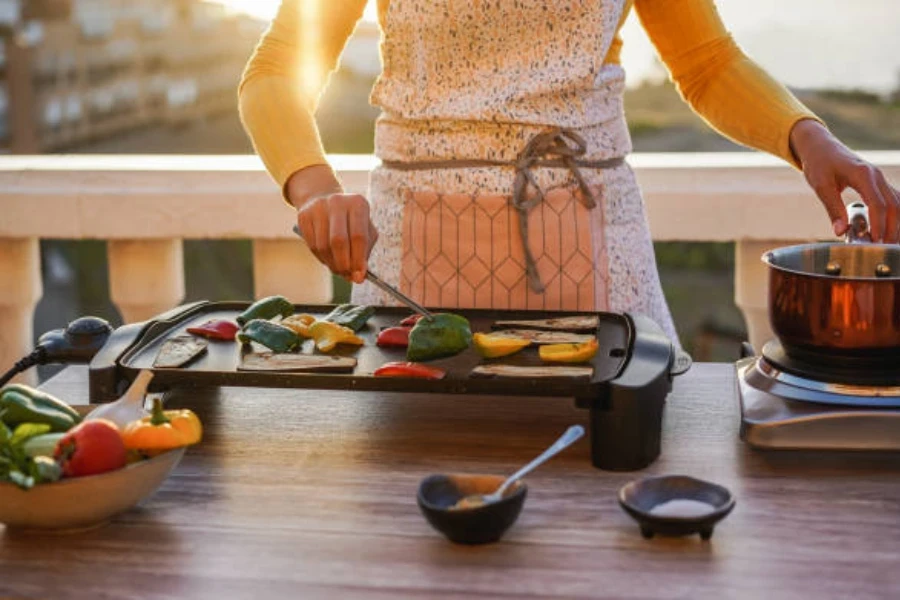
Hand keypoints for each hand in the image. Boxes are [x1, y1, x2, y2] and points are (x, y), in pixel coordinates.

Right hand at [286, 165, 378, 282]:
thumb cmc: (351, 221)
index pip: (359, 236)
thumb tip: (358, 276)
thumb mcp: (365, 231)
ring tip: (339, 269)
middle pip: (338, 241)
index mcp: (358, 204)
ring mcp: (318, 207)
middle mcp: (337, 202)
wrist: (326, 200)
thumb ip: (364, 253)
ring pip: (323, 246)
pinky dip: (321, 258)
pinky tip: (328, 260)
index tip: (359, 276)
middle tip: (347, 276)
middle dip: (344, 264)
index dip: (359, 260)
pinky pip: (312, 245)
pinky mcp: (304, 215)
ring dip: (332, 264)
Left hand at [790, 119, 899, 241]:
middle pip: (893, 205)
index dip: (879, 225)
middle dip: (891, 228)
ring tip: (887, 244)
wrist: (820, 146)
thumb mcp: (821, 186)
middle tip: (884, 249)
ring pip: (897, 203)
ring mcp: (879, 179)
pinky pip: (892, 200)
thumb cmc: (819, 163)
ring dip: (895, 223)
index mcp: (863, 175)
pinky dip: (893, 216)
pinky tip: (887, 231)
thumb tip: (840, 232)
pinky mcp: (877, 183)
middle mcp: (876, 176)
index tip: (875, 242)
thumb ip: (833, 208)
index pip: (878, 204)